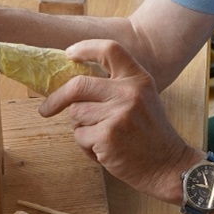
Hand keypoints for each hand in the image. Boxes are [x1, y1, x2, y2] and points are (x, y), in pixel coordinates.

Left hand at [38, 39, 199, 203]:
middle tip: (46, 108)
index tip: (70, 54)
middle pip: (78, 85)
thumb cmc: (150, 133)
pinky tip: (106, 150)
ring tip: (103, 137)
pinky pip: (79, 136)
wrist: (168, 165)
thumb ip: (117, 86)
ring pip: (76, 114)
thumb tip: (75, 82)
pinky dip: (86, 146)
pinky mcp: (107, 136)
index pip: (110, 50)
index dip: (86, 48)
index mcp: (138, 79)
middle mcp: (129, 92)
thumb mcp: (143, 98)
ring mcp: (118, 114)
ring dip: (81, 128)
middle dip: (57, 98)